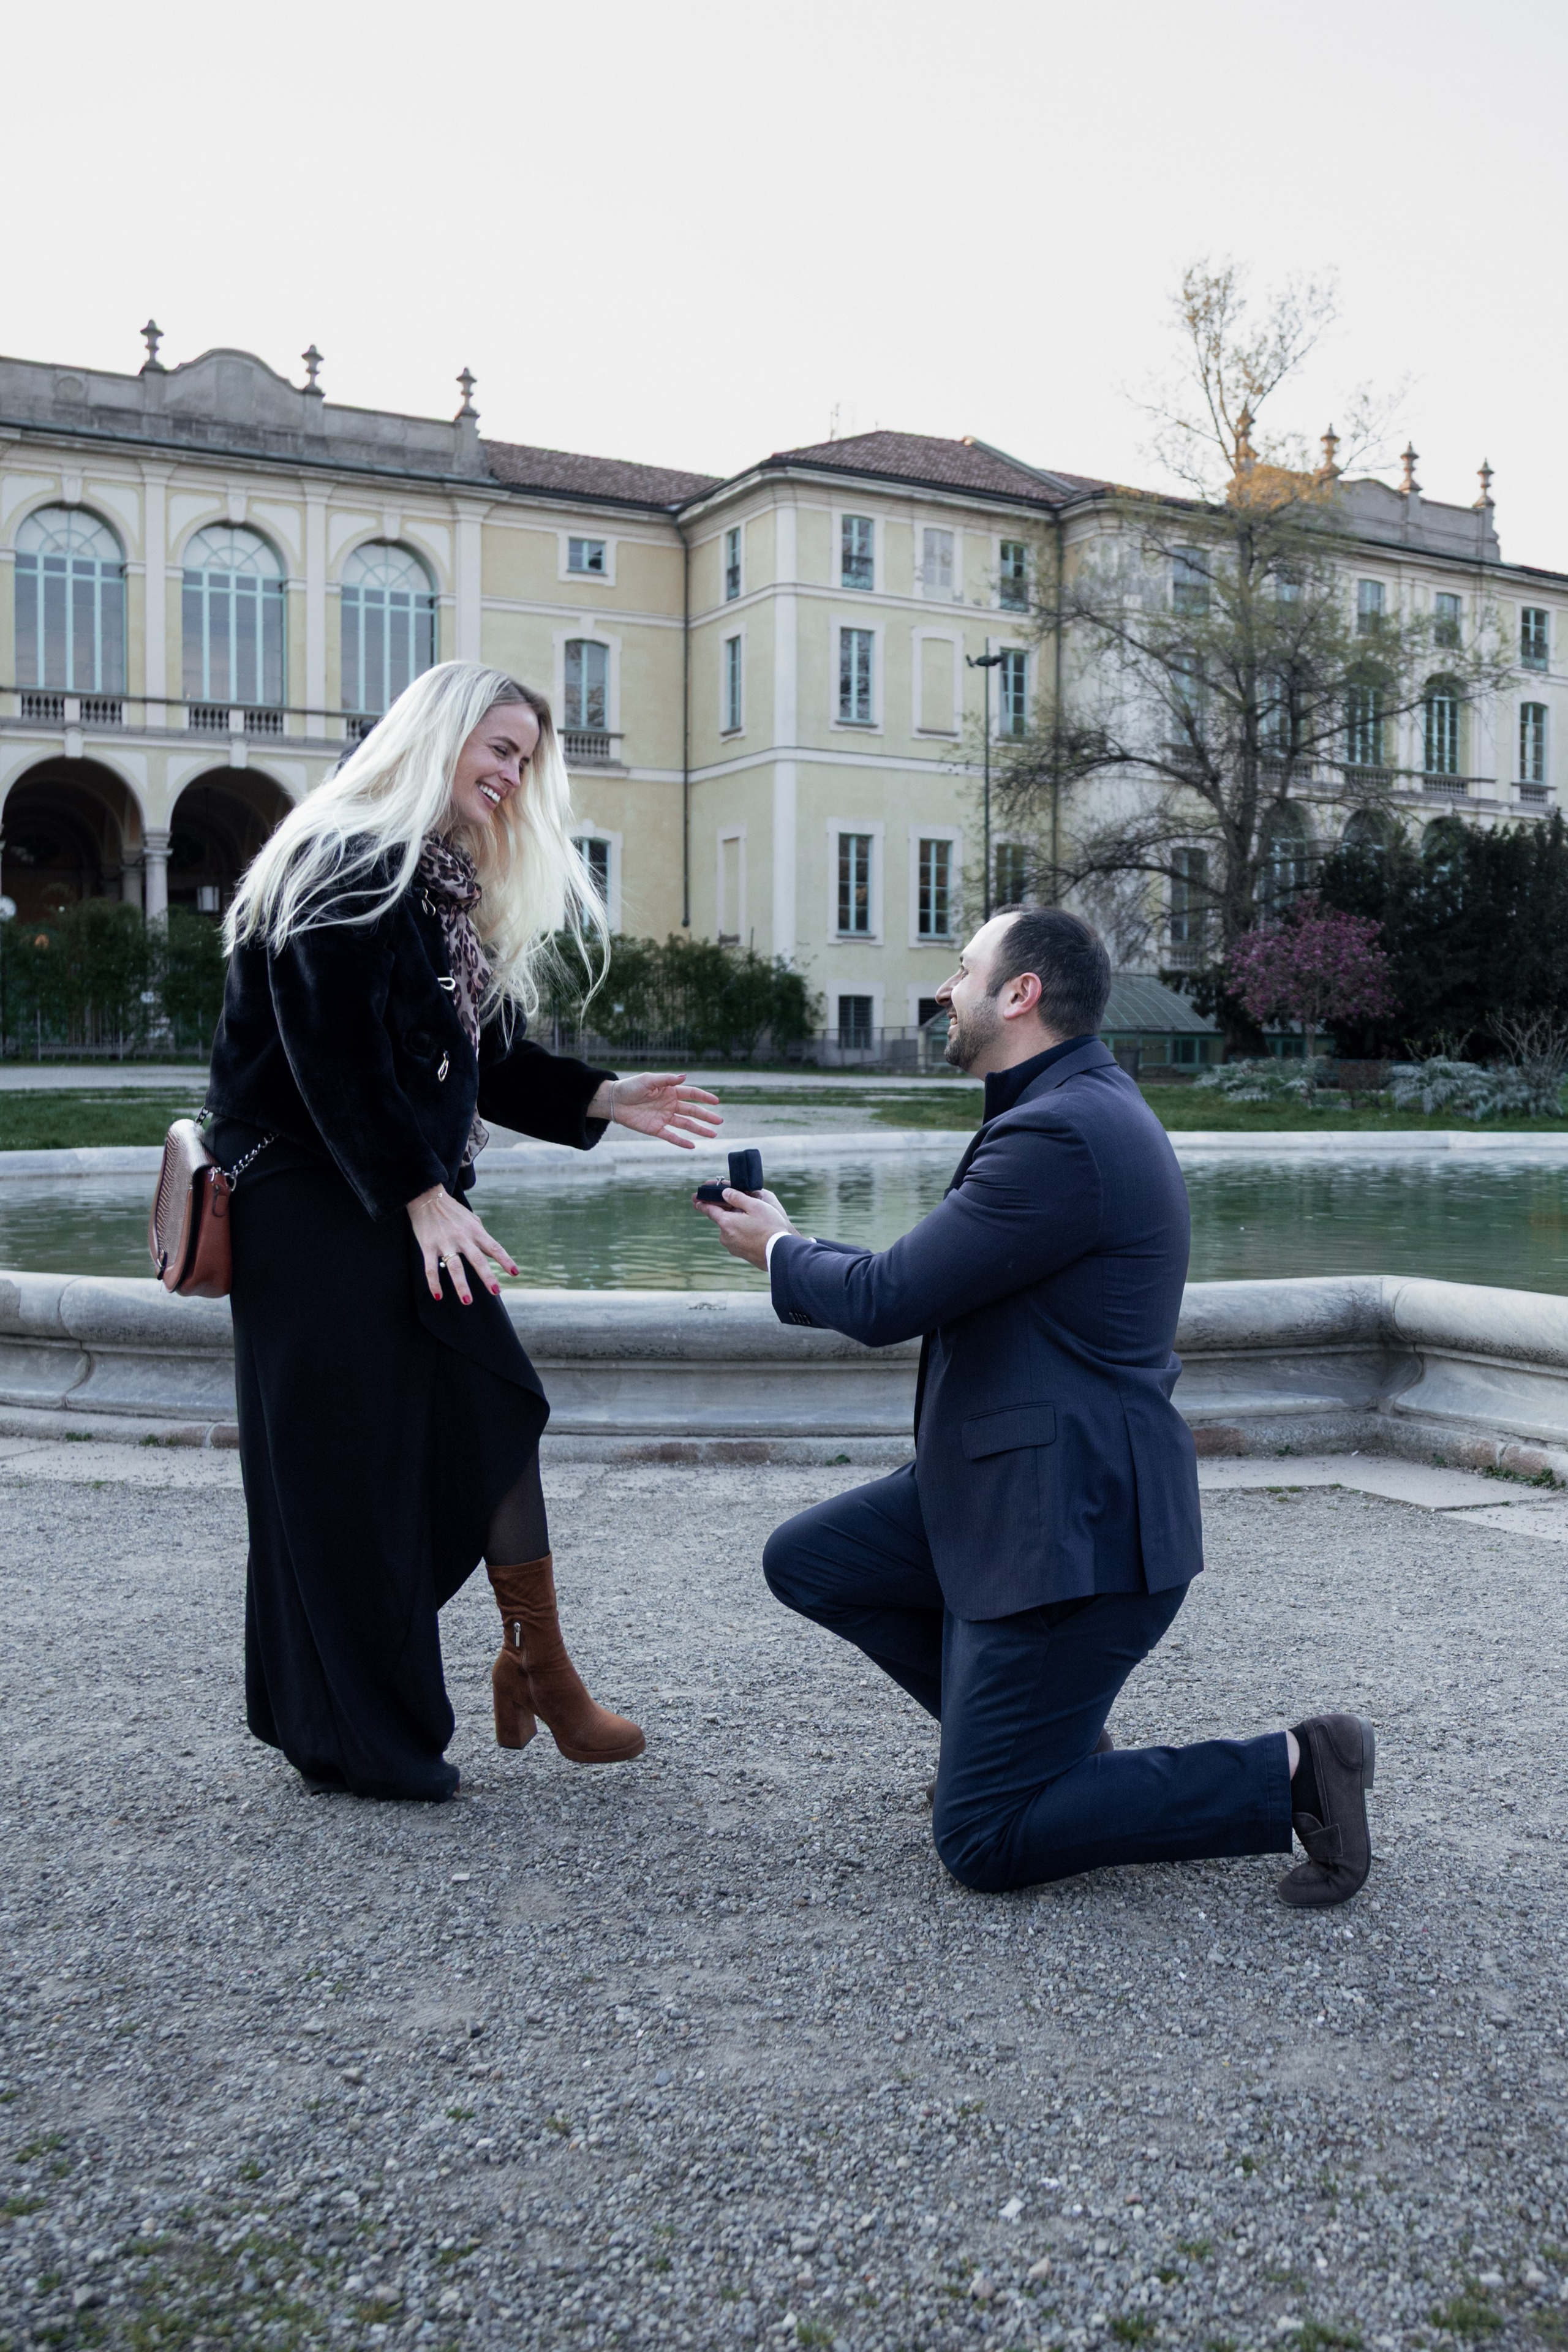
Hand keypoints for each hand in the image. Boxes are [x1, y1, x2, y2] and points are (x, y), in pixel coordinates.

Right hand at [406, 1184, 518, 1303]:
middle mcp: (462, 1237)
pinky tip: (439, 1296)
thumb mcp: (471, 1219)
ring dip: (461, 1285)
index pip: (494, 1247)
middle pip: (477, 1259)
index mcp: (475, 1230)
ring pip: (454, 1267)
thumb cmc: (452, 1210)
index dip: (505, 1260)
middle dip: (487, 1276)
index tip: (515, 1273)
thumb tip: (492, 1250)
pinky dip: (434, 1283)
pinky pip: (430, 1268)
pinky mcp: (428, 1246)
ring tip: (467, 1300)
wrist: (426, 1196)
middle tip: (496, 1291)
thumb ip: (481, 1235)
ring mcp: (444, 1242)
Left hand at [589, 1072, 721, 1148]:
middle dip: (706, 1116)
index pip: (691, 1094)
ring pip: (686, 1124)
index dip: (704, 1097)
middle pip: (692, 1111)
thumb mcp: (648, 1080)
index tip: (716, 1101)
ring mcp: (663, 1117)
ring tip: (713, 1134)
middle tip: (719, 1121)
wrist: (613, 1101)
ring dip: (699, 1129)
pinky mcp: (655, 1128)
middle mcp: (669, 1104)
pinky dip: (681, 1141)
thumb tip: (685, 1077)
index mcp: (669, 1091)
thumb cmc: (630, 1087)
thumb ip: (666, 1080)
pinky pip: (671, 1136)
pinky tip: (693, 1146)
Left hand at [694, 1184, 795, 1269]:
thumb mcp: (755, 1206)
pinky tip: (755, 1231)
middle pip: (721, 1219)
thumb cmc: (770, 1227)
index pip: (709, 1210)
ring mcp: (732, 1247)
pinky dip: (742, 1232)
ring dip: (736, 1223)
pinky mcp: (740, 1253)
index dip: (702, 1203)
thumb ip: (737, 1197)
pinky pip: (737, 1238)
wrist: (780, 1253)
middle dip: (724, 1211)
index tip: (695, 1199)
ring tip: (752, 1220)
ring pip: (730, 1229)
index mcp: (726, 1223)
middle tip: (730, 1205)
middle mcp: (725, 1236)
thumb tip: (724, 1193)